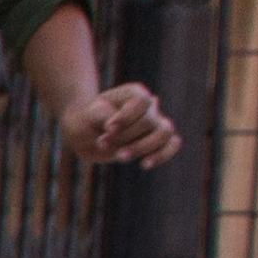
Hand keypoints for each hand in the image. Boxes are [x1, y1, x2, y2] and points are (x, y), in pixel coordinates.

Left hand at [60, 82, 180, 169]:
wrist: (85, 134)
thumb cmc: (86, 121)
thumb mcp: (89, 116)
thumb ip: (105, 116)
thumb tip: (117, 124)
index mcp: (132, 93)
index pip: (142, 101)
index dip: (127, 117)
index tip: (108, 128)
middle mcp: (149, 106)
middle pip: (150, 120)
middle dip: (125, 136)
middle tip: (101, 143)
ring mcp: (157, 122)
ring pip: (165, 133)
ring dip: (142, 147)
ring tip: (120, 157)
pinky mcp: (159, 140)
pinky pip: (172, 144)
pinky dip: (162, 155)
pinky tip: (144, 164)